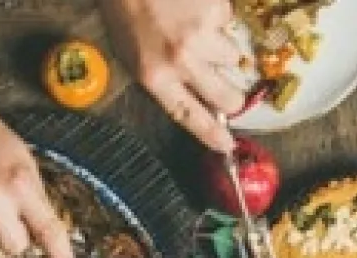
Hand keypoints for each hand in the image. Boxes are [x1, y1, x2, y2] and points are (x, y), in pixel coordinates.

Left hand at [99, 0, 247, 152]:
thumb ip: (161, 79)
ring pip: (232, 57)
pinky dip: (216, 18)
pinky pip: (228, 22)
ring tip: (198, 32)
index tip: (228, 145)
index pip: (189, 116)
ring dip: (221, 49)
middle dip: (232, 97)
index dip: (211, 134)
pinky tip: (195, 7)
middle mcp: (182, 60)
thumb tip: (193, 98)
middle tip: (229, 90)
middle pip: (227, 96)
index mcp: (154, 76)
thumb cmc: (124, 12)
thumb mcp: (131, 55)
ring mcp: (203, 35)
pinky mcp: (217, 10)